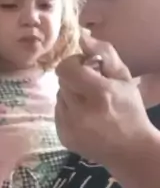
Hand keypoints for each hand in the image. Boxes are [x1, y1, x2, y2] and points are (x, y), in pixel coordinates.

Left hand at [55, 31, 153, 166]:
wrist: (130, 150)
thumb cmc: (130, 110)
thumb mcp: (124, 78)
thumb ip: (105, 54)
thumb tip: (82, 37)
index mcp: (99, 93)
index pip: (66, 68)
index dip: (75, 63)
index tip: (88, 68)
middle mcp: (81, 111)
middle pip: (62, 82)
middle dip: (75, 80)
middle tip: (91, 88)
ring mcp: (70, 127)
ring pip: (59, 97)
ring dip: (71, 96)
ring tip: (90, 105)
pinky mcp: (63, 137)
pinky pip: (58, 114)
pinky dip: (69, 112)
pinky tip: (85, 118)